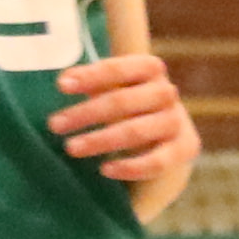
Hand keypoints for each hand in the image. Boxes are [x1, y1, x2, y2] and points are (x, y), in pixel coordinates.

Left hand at [50, 52, 199, 191]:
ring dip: (100, 140)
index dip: (91, 76)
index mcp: (150, 69)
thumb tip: (64, 81)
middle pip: (124, 101)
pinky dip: (130, 167)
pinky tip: (105, 170)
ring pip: (136, 132)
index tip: (61, 86)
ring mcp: (177, 121)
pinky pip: (158, 162)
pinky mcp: (184, 149)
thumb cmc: (127, 104)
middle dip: (86, 113)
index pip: (120, 69)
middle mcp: (167, 93)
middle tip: (54, 125)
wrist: (165, 132)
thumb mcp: (113, 85)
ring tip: (71, 148)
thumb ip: (93, 81)